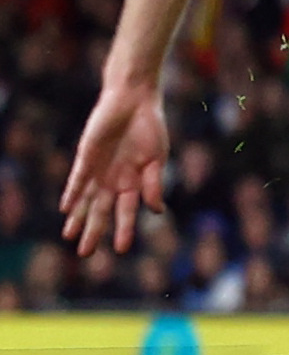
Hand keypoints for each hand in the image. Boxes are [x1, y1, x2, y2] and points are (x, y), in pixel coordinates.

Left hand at [60, 78, 169, 255]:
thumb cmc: (150, 128)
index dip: (123, 230)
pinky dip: (73, 193)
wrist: (134, 100)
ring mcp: (99, 169)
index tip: (120, 250)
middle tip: (85, 254)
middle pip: (102, 211)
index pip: (126, 212)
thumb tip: (156, 212)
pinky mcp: (86, 156)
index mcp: (134, 182)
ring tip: (69, 236)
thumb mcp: (157, 158)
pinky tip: (66, 208)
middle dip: (94, 232)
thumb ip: (154, 184)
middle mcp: (114, 180)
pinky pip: (78, 179)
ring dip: (78, 218)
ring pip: (86, 200)